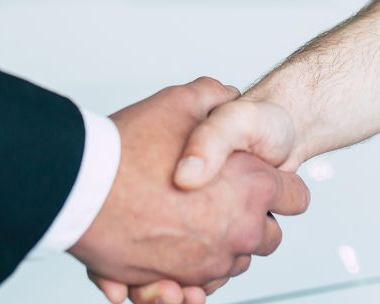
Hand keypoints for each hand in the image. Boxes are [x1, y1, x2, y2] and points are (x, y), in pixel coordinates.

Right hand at [70, 78, 308, 302]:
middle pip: (269, 236)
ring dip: (221, 246)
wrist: (83, 188)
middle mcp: (239, 229)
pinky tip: (177, 252)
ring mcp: (211, 261)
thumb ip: (213, 96)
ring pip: (234, 263)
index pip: (297, 197)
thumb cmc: (129, 149)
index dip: (280, 184)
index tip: (263, 179)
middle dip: (251, 219)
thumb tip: (227, 94)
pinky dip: (194, 273)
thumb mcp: (179, 102)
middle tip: (222, 198)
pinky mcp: (179, 282)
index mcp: (252, 185)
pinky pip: (202, 286)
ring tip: (191, 220)